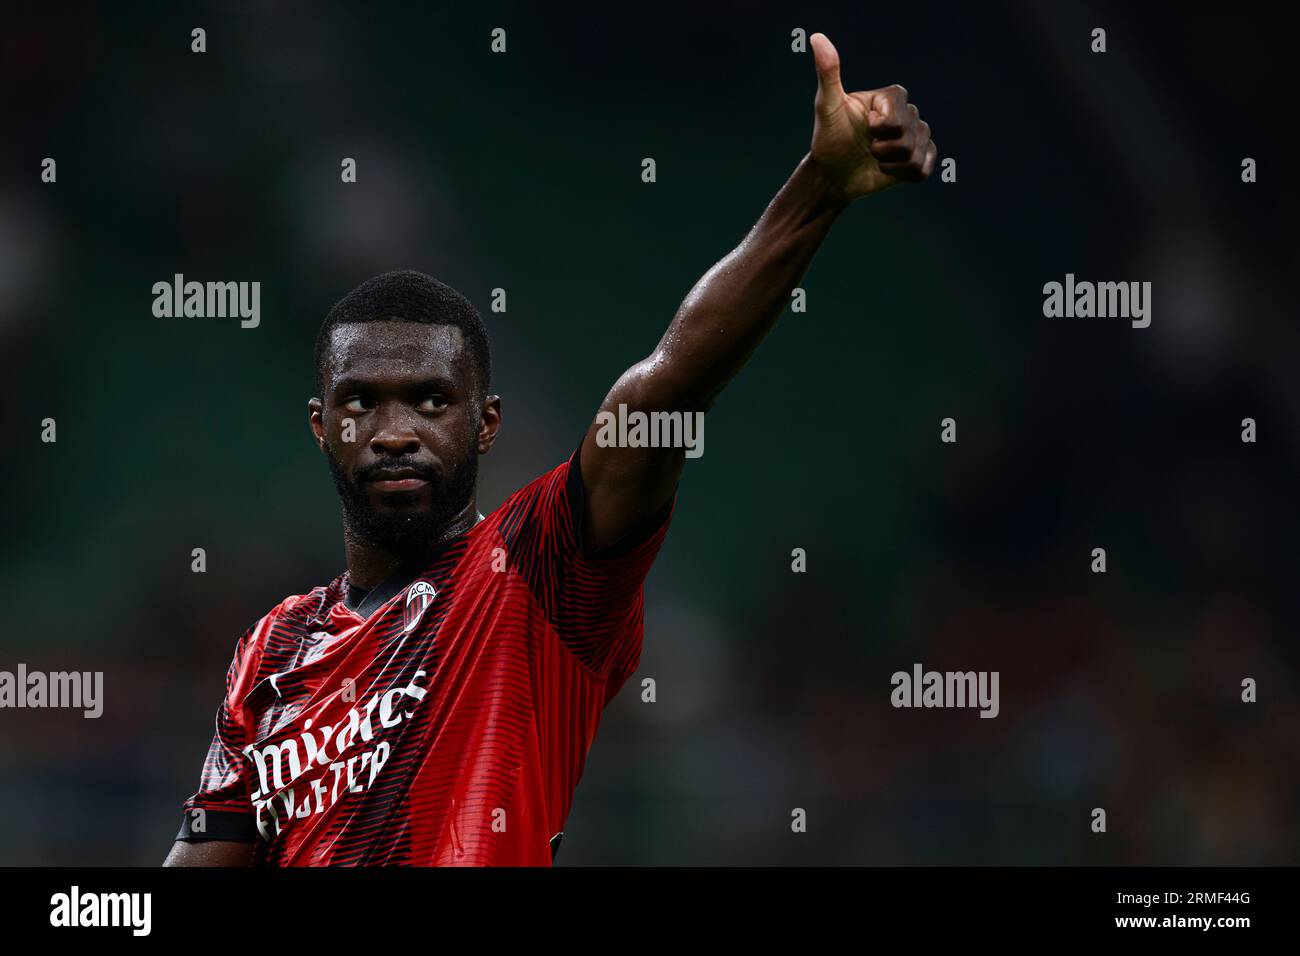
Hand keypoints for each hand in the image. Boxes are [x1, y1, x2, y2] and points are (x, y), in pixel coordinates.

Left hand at [809, 32, 936, 200]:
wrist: (832, 174)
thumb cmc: (828, 139)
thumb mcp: (826, 107)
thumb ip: (827, 74)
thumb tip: (816, 38)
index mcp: (890, 97)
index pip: (899, 114)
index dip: (880, 127)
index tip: (864, 126)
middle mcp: (907, 113)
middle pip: (908, 135)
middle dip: (882, 149)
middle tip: (866, 147)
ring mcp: (915, 136)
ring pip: (915, 154)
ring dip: (889, 164)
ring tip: (874, 159)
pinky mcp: (918, 159)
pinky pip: (923, 169)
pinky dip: (903, 175)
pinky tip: (887, 170)